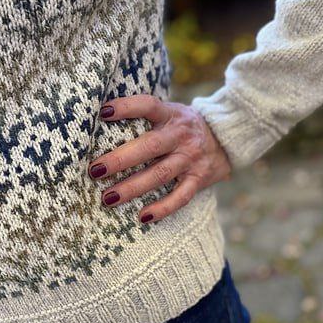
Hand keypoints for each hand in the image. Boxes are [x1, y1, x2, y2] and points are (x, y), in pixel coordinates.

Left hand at [88, 94, 231, 223]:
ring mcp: (191, 158)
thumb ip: (145, 115)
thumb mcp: (169, 111)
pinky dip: (162, 208)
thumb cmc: (181, 125)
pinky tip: (142, 216)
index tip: (103, 112)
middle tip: (95, 170)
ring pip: (160, 175)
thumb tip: (101, 117)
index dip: (127, 107)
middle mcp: (181, 136)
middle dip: (120, 159)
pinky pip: (180, 197)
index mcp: (170, 114)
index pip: (148, 106)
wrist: (226, 137)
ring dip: (132, 188)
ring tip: (107, 198)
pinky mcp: (199, 179)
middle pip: (149, 147)